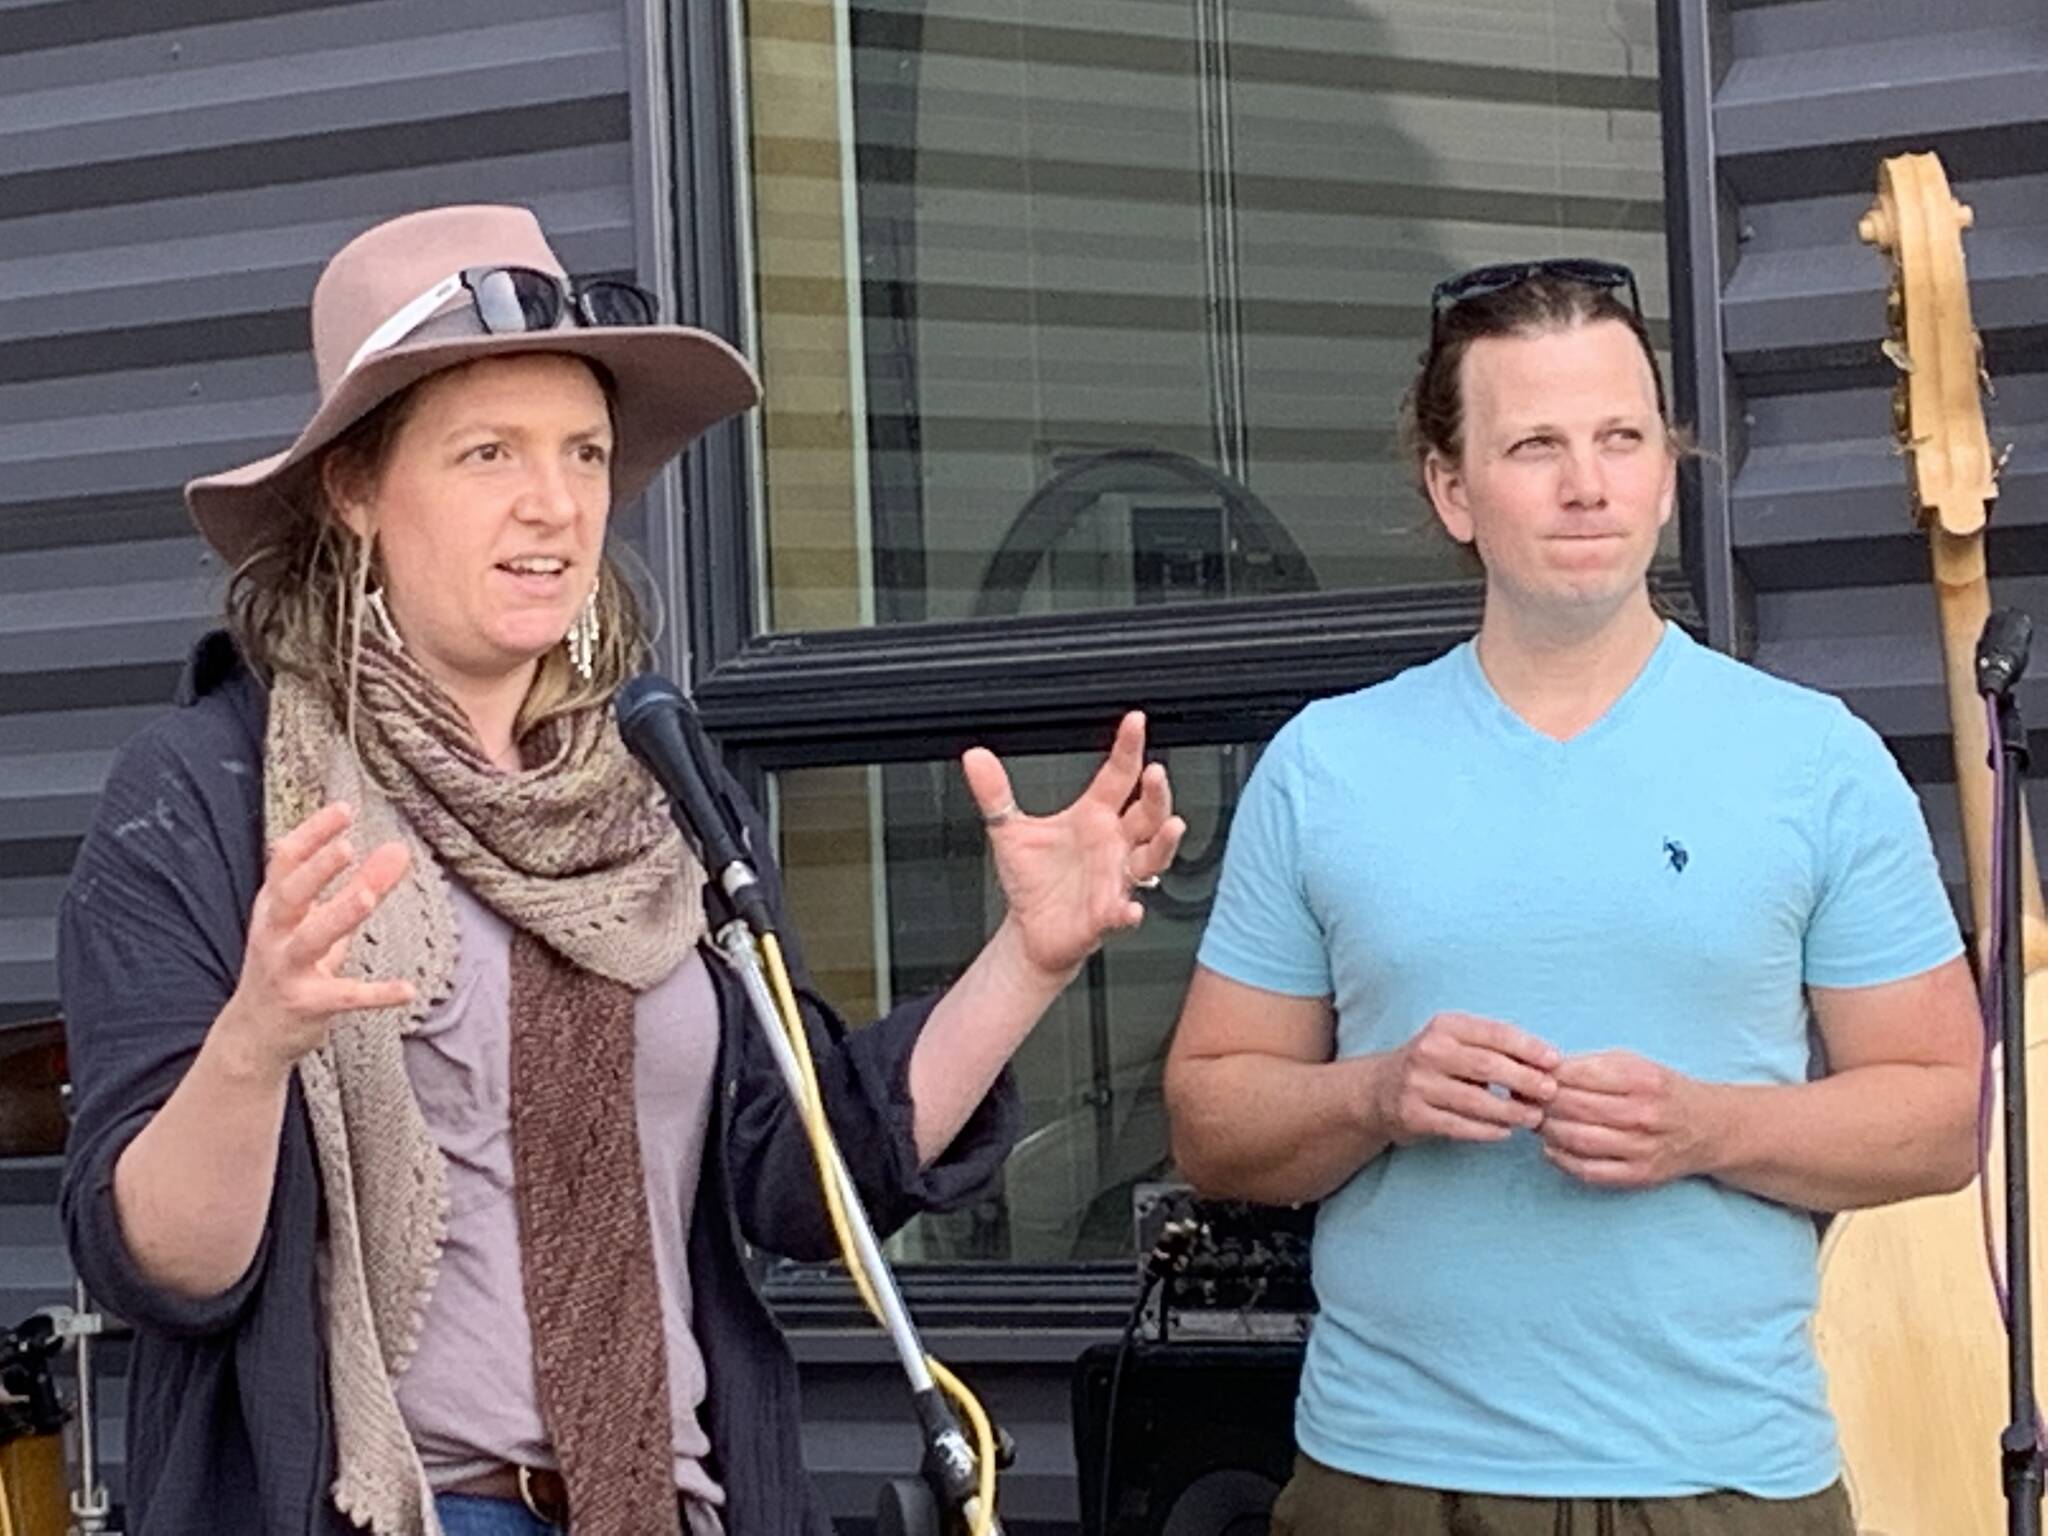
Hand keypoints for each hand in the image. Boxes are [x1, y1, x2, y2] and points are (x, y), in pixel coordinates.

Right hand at [214, 803, 414, 1080]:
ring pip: (310, 941)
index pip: (285, 862)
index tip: (344, 809)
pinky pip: (343, 997)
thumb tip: (399, 848)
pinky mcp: (307, 1004)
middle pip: (290, 895)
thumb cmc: (292, 963)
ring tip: (368, 897)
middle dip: (316, 870)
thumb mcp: (321, 921)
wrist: (254, 1034)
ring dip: (338, 917)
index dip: (311, 834)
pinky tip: (407, 990)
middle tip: (347, 847)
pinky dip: (375, 994)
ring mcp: (287, 970)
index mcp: (275, 907)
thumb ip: (362, 884)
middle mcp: (274, 934)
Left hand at [961, 711, 1185, 979]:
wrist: (1030, 930)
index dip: (1129, 748)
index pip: (1118, 775)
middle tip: (1155, 773)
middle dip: (1156, 794)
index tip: (1135, 722)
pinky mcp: (1107, 914)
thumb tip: (974, 757)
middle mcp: (1113, 844)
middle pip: (1148, 812)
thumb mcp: (1009, 832)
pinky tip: (1129, 908)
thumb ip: (995, 794)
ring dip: (1163, 843)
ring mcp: (1116, 878)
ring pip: (1152, 857)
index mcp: (1095, 816)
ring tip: (1171, 826)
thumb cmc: (1032, 880)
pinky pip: (1124, 911)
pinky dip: (1129, 910)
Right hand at [1372, 1012, 1560, 1145]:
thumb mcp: (1457, 1043)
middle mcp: (1428, 1051)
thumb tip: (1547, 1065)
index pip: (1493, 1033)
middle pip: (1486, 1066)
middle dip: (1524, 1080)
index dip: (1527, 1047)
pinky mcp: (1413, 1115)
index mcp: (1445, 1027)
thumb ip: (1494, 1049)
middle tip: (1551, 1092)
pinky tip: (1504, 1132)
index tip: (1555, 1061)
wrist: (1378, 1091)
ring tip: (1533, 1117)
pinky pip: (1458, 1126)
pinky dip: (1486, 1130)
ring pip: (1474, 1100)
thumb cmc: (1435, 1065)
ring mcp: (1418, 1084)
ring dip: (1510, 1111)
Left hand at [1539, 1050, 1712, 1189]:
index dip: (1544, 1076)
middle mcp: (1643, 1114)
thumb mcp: (1632, 1064)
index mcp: (1640, 1079)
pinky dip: (1561, 1159)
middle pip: (1572, 1108)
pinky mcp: (1638, 1175)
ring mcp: (1641, 1148)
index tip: (1528, 1075)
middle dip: (1539, 1102)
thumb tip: (1539, 1071)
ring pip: (1575, 1139)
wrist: (1709, 1128)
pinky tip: (1552, 1147)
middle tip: (1523, 1099)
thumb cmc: (1660, 1091)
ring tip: (1537, 1120)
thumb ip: (1588, 1066)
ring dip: (1546, 1129)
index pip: (1577, 1075)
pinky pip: (1588, 1171)